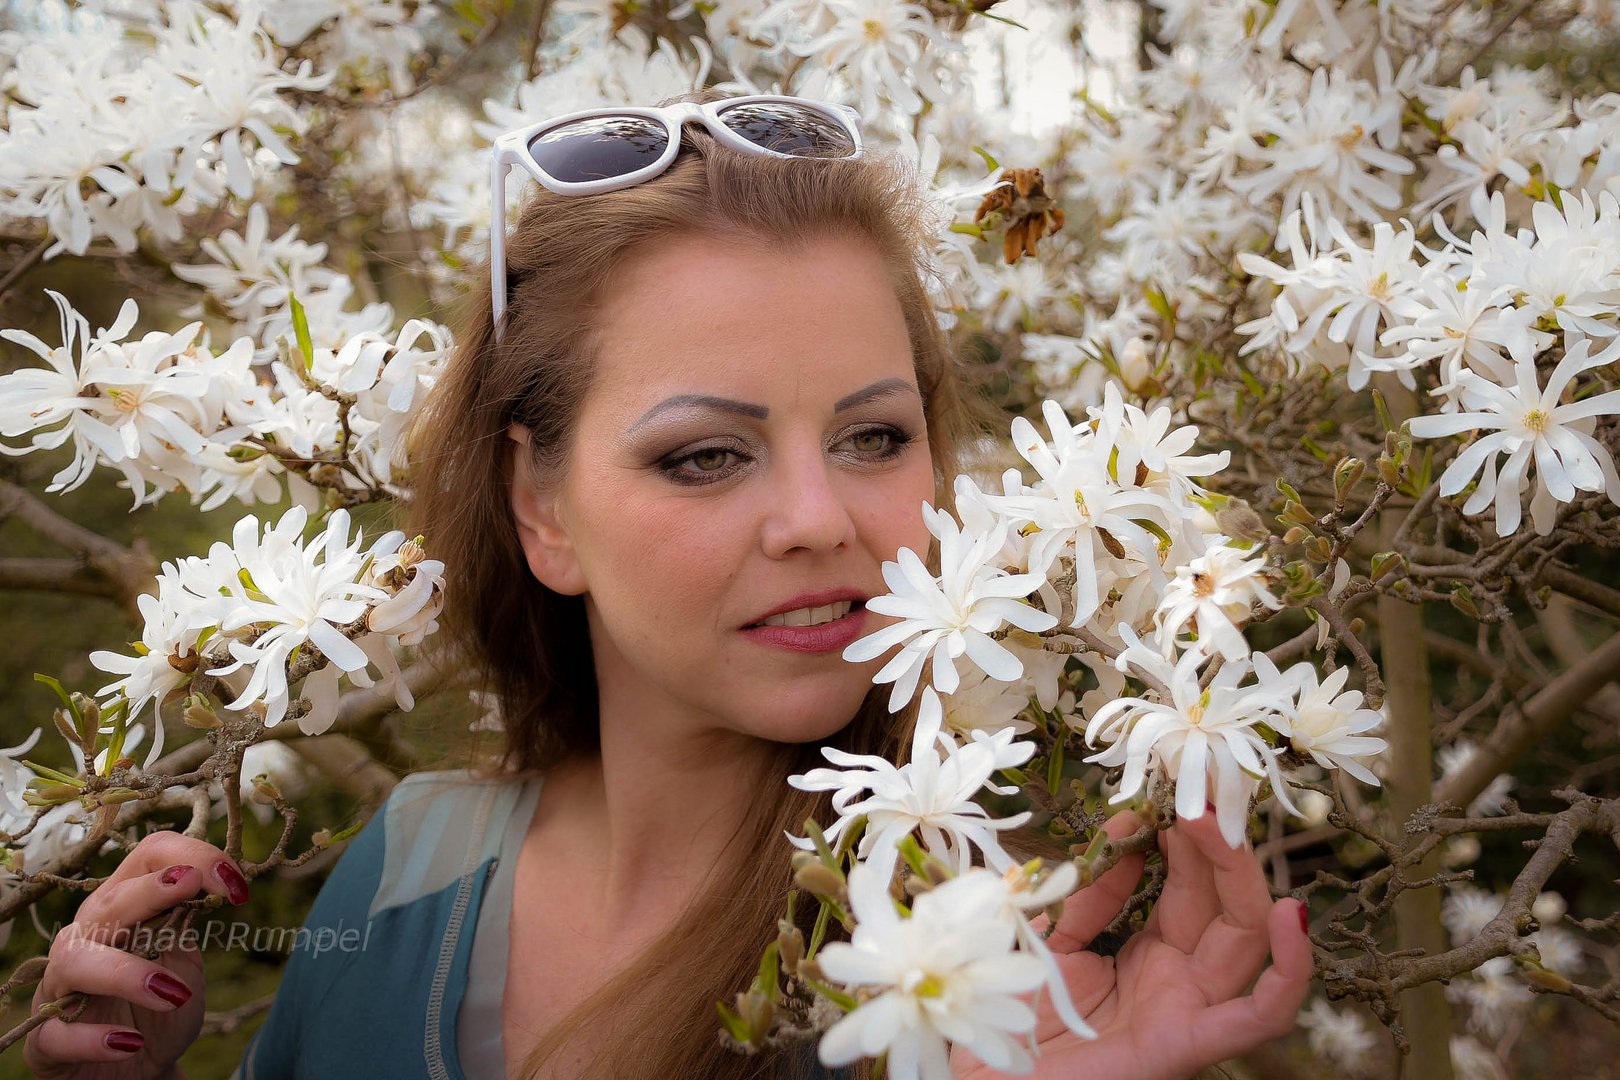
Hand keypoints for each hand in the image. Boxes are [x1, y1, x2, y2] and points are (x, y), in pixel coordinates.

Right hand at [24, 830, 250, 1078]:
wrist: (134, 1068)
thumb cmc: (160, 1006)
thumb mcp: (183, 961)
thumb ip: (187, 925)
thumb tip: (216, 885)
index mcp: (124, 906)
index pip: (149, 857)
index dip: (194, 857)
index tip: (238, 886)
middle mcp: (87, 936)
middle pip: (111, 902)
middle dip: (152, 891)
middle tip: (192, 886)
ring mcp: (61, 986)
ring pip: (77, 961)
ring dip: (126, 972)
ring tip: (172, 993)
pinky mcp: (48, 1038)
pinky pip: (60, 1034)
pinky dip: (94, 1039)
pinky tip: (129, 1042)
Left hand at [953, 809, 1311, 1079]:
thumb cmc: (1008, 1016)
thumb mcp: (1047, 935)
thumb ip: (1090, 889)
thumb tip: (1128, 827)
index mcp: (1149, 955)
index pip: (1189, 885)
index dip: (1187, 836)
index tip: (1174, 787)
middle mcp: (1180, 981)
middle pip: (1226, 903)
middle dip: (1218, 843)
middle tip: (1199, 790)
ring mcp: (1188, 1011)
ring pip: (1247, 937)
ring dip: (1240, 873)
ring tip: (1213, 820)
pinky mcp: (1186, 1044)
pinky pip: (1260, 1015)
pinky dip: (1291, 970)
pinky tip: (1291, 914)